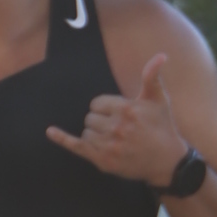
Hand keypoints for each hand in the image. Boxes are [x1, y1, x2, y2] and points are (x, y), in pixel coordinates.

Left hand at [46, 52, 192, 184]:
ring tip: (113, 140)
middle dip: (100, 122)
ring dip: (95, 135)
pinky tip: (50, 132)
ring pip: (86, 132)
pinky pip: (77, 146)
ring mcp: (108, 146)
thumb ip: (152, 77)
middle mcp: (116, 127)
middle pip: (90, 118)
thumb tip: (161, 55)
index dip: (105, 108)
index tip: (118, 115)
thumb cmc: (162, 127)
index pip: (97, 103)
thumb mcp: (159, 100)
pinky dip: (62, 139)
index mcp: (126, 109)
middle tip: (118, 130)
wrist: (167, 161)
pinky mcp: (103, 161)